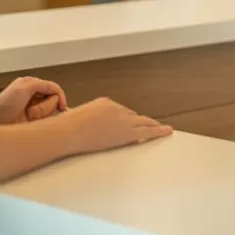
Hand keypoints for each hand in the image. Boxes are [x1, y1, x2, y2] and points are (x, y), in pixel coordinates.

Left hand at [0, 77, 66, 125]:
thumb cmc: (5, 104)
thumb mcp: (25, 87)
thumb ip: (43, 85)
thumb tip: (57, 92)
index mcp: (33, 85)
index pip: (55, 89)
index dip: (60, 98)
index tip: (62, 107)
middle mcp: (35, 96)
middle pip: (54, 101)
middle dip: (45, 108)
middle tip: (31, 111)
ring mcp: (34, 109)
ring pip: (50, 112)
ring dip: (41, 114)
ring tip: (29, 116)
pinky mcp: (32, 121)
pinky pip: (45, 120)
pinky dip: (41, 121)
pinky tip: (32, 122)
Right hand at [55, 97, 172, 155]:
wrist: (68, 132)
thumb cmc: (67, 127)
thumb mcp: (76, 117)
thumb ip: (86, 119)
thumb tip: (83, 125)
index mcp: (104, 103)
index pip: (120, 111)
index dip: (123, 120)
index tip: (126, 124)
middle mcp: (116, 108)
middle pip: (133, 116)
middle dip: (139, 121)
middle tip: (151, 124)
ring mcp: (123, 119)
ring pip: (143, 121)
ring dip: (152, 125)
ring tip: (164, 128)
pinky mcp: (127, 132)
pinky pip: (147, 131)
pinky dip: (158, 131)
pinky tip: (166, 131)